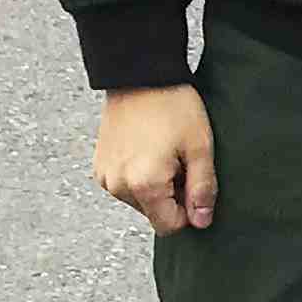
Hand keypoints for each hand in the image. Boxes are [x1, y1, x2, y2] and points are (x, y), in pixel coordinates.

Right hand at [94, 86, 215, 234]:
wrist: (139, 76)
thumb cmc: (174, 108)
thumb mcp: (199, 148)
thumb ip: (202, 189)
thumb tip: (202, 221)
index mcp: (143, 185)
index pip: (170, 226)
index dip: (189, 211)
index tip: (195, 183)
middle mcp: (118, 187)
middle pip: (154, 214)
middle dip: (172, 197)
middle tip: (181, 162)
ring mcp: (105, 177)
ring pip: (140, 201)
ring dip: (156, 187)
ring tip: (165, 153)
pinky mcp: (99, 166)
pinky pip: (126, 186)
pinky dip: (140, 177)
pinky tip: (149, 150)